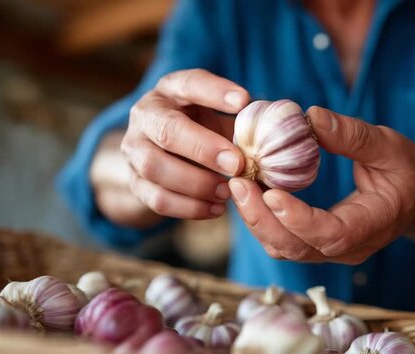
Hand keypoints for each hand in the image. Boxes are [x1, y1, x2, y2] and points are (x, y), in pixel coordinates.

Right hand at [120, 69, 249, 219]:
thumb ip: (242, 123)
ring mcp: (133, 149)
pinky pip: (157, 198)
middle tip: (238, 164)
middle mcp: (145, 115)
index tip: (244, 101)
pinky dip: (189, 207)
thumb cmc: (201, 129)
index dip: (215, 91)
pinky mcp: (133, 181)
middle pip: (167, 130)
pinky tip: (216, 208)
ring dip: (196, 183)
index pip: (189, 83)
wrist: (160, 155)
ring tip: (227, 192)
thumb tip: (281, 133)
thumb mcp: (217, 117)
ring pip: (155, 167)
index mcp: (170, 90)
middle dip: (204, 148)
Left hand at [228, 106, 414, 263]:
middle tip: (237, 183)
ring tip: (236, 183)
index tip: (272, 194)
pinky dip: (261, 218)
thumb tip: (311, 117)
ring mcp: (329, 251)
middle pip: (297, 247)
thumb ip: (353, 135)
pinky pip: (282, 239)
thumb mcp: (389, 146)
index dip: (299, 219)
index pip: (331, 234)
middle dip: (262, 219)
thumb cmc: (405, 172)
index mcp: (371, 225)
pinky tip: (249, 190)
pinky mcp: (315, 244)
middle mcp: (347, 248)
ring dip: (256, 220)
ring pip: (283, 248)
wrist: (414, 200)